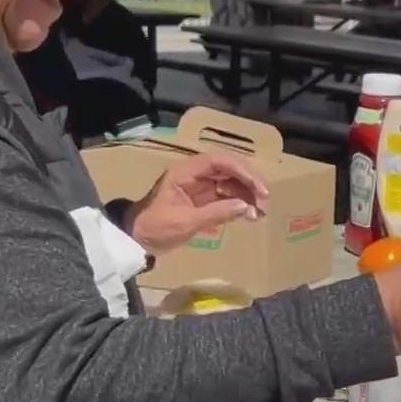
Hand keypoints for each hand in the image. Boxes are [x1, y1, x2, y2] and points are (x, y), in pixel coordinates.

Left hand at [129, 154, 270, 255]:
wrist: (136, 240)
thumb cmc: (155, 228)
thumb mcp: (185, 222)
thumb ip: (216, 212)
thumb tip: (246, 207)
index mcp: (185, 172)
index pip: (220, 161)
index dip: (243, 171)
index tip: (259, 188)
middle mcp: (194, 174)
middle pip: (229, 169)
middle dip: (249, 183)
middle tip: (264, 201)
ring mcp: (199, 186)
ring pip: (230, 182)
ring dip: (247, 194)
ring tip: (260, 212)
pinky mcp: (202, 200)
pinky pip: (226, 196)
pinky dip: (239, 204)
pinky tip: (250, 214)